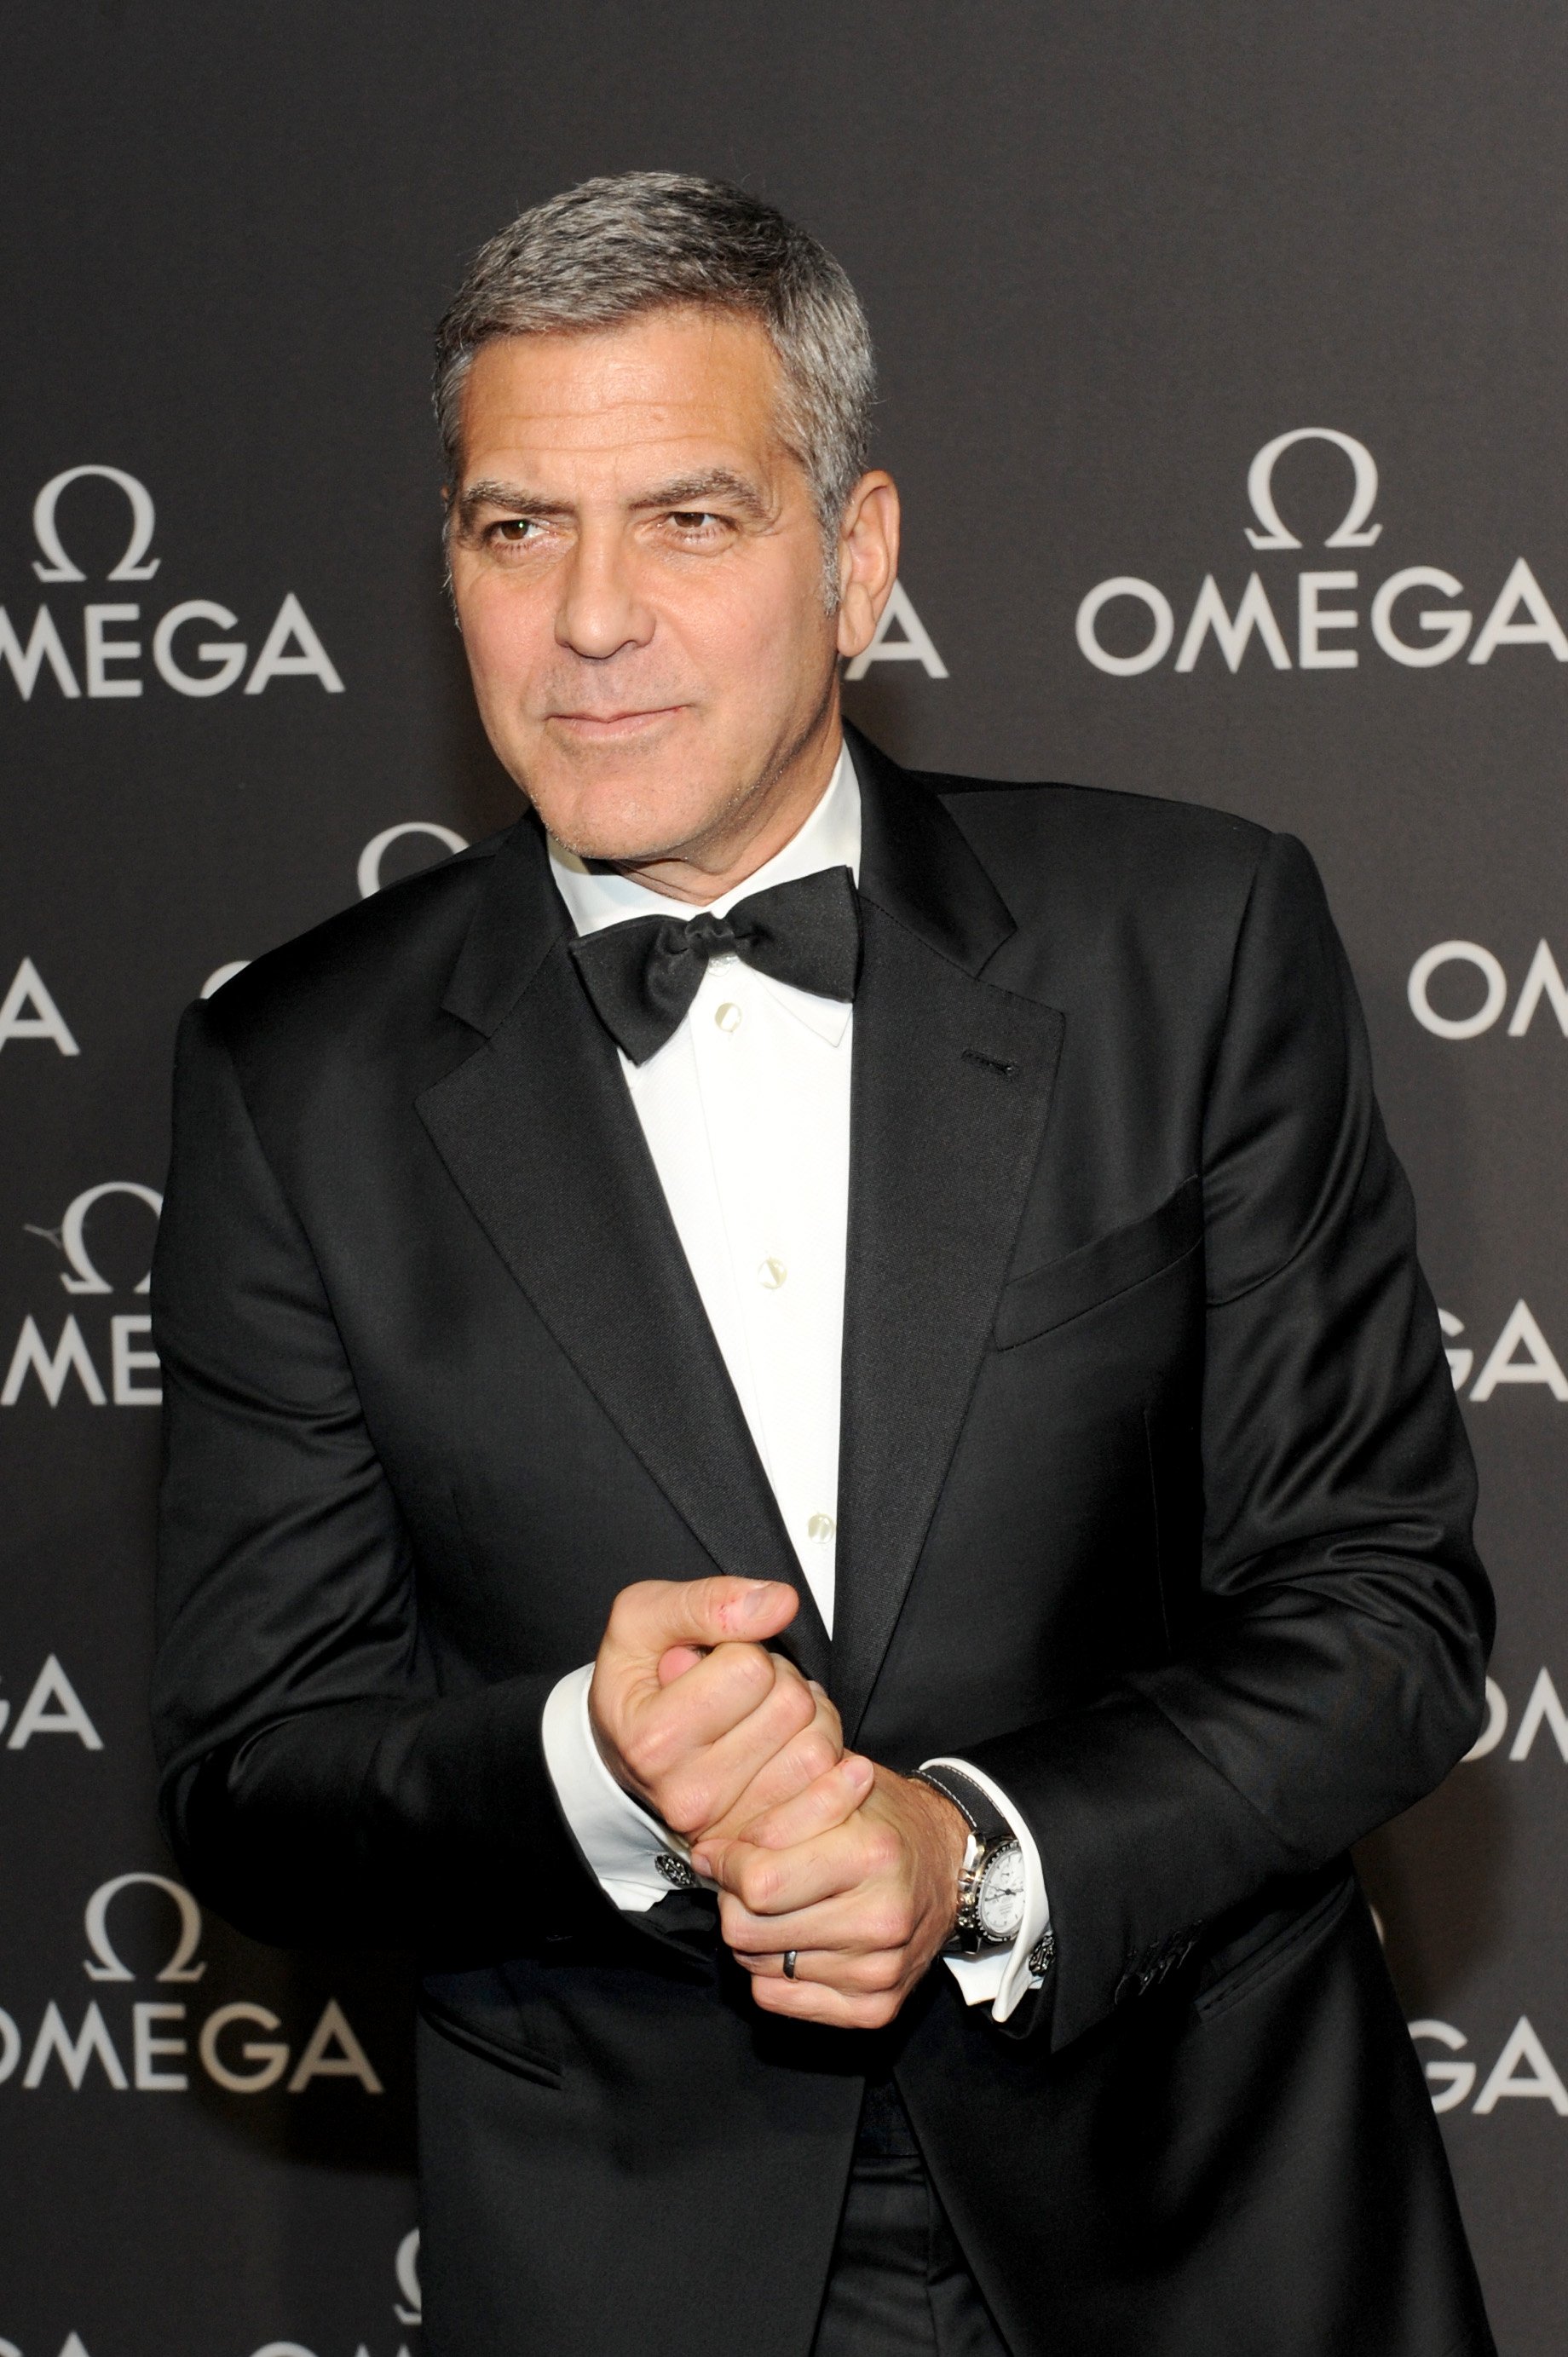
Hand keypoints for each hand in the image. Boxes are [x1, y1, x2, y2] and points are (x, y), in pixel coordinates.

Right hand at [588, 1577, 843, 1840]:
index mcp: (653, 1739)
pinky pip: (825, 1780)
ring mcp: (727, 1822)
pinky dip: (816, 1745)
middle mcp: (688, 1792)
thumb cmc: (636, 1675)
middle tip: (739, 1685)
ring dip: (802, 1712)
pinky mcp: (758, 1836)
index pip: (749, 1667)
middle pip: (789, 1705)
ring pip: (815, 1744)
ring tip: (760, 1710)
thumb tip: (781, 1602)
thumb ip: (708, 1601)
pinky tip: (784, 1738)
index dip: (740, 1646)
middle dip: (777, 1678)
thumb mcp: (643, 1616)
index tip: (709, 1660)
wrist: (623, 1745)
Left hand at [692, 1766, 969, 2027]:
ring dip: (753, 1934)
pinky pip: (779, 1999)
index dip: (726, 1863)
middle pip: (749, 1931)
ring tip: (779, 1905)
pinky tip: (794, 1938)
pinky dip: (772, 1970)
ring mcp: (878, 1972)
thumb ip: (774, 1814)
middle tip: (748, 1879)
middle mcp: (881, 1920)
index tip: (722, 1852)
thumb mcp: (838, 1787)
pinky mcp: (874, 2008)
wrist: (947, 1868)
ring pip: (758, 1967)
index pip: (758, 1882)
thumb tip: (708, 1854)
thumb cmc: (886, 1823)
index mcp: (873, 1856)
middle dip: (733, 1900)